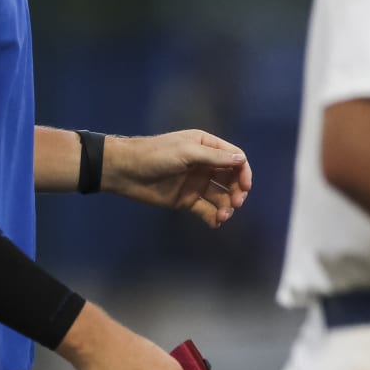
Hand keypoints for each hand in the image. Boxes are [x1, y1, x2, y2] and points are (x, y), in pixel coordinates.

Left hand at [103, 131, 251, 227]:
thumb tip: (241, 160)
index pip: (234, 159)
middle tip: (235, 203)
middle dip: (236, 192)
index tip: (245, 187)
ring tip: (222, 217)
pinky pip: (206, 210)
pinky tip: (215, 223)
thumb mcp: (187, 151)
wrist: (124, 171)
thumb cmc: (155, 155)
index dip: (243, 172)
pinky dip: (213, 217)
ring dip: (225, 207)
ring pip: (220, 197)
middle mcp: (205, 165)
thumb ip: (214, 157)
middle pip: (231, 179)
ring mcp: (196, 184)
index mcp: (206, 147)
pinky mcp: (186, 200)